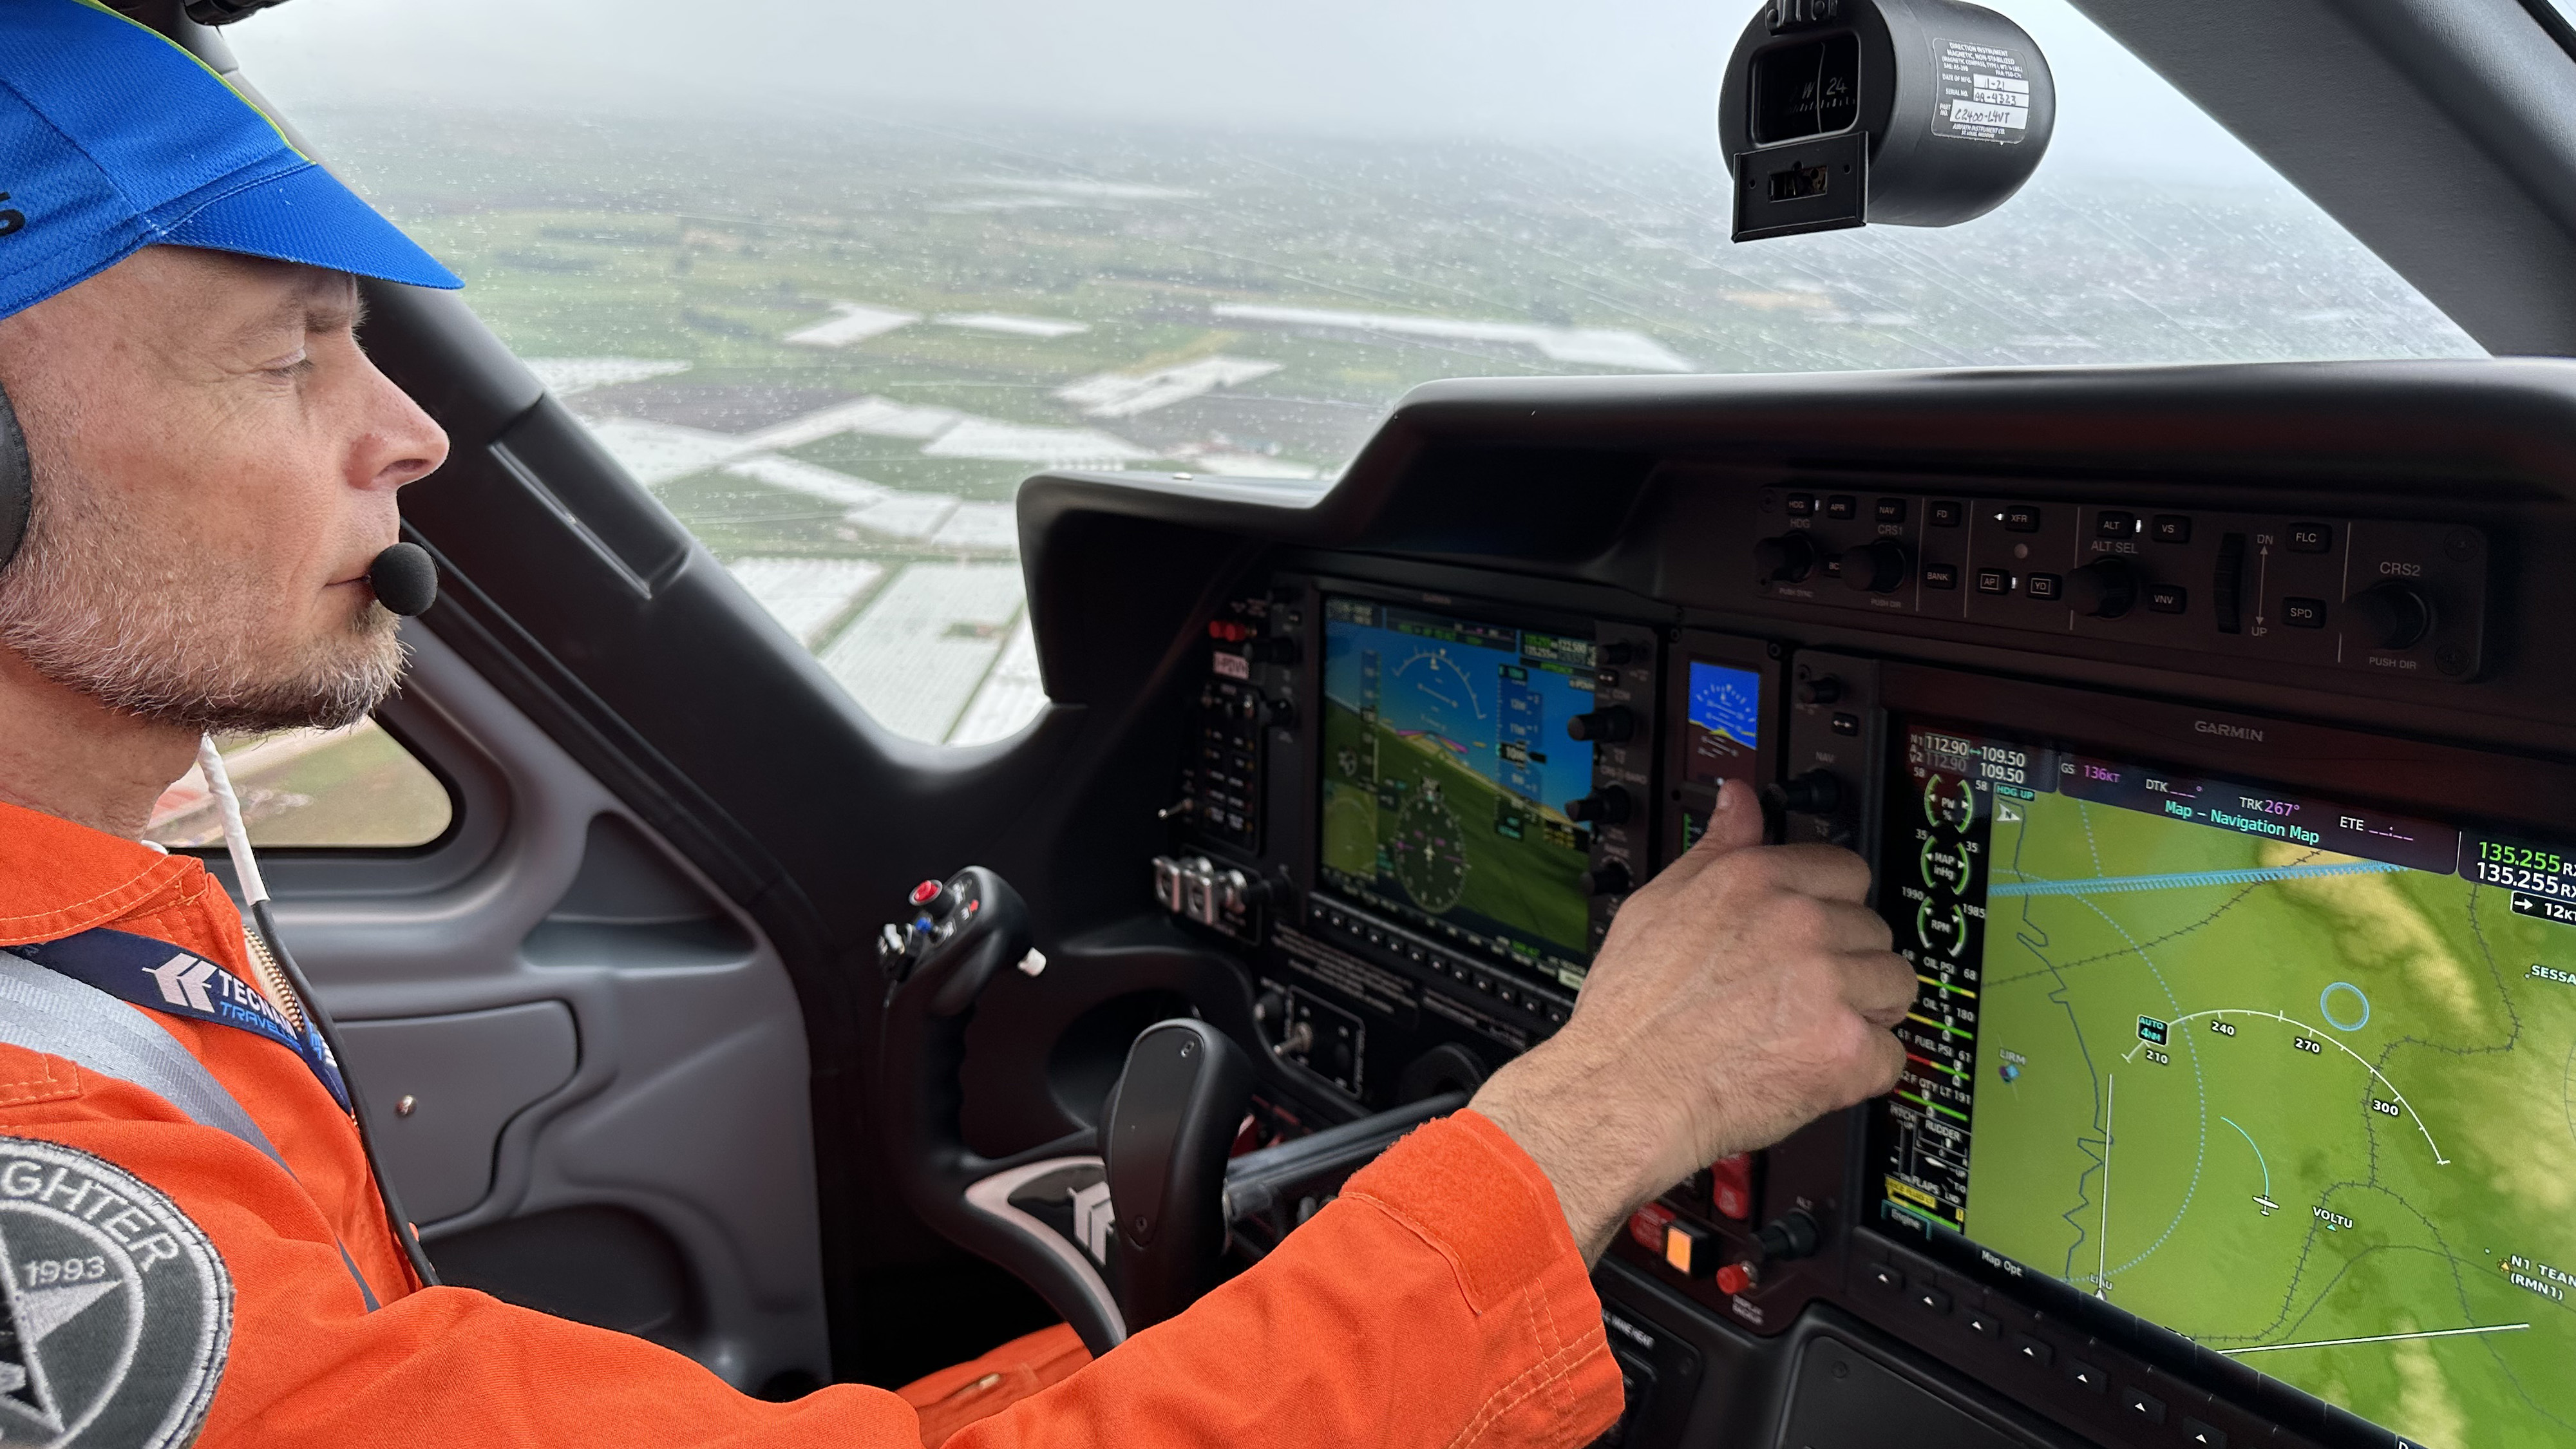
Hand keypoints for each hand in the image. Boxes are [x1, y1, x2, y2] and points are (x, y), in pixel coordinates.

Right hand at [1470, 778, 1912, 1260]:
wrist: (1622, 1092)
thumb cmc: (1631, 1011)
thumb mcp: (1657, 904)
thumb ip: (1714, 848)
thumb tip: (1738, 800)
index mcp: (1757, 880)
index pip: (1848, 871)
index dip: (1832, 908)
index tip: (1816, 935)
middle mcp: (1799, 922)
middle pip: (1876, 931)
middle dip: (1848, 963)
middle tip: (1798, 994)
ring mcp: (1827, 984)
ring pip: (1895, 987)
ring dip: (1864, 1013)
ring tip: (1807, 1031)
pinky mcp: (1845, 1047)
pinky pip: (1890, 1055)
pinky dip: (1859, 1071)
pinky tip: (1811, 1069)